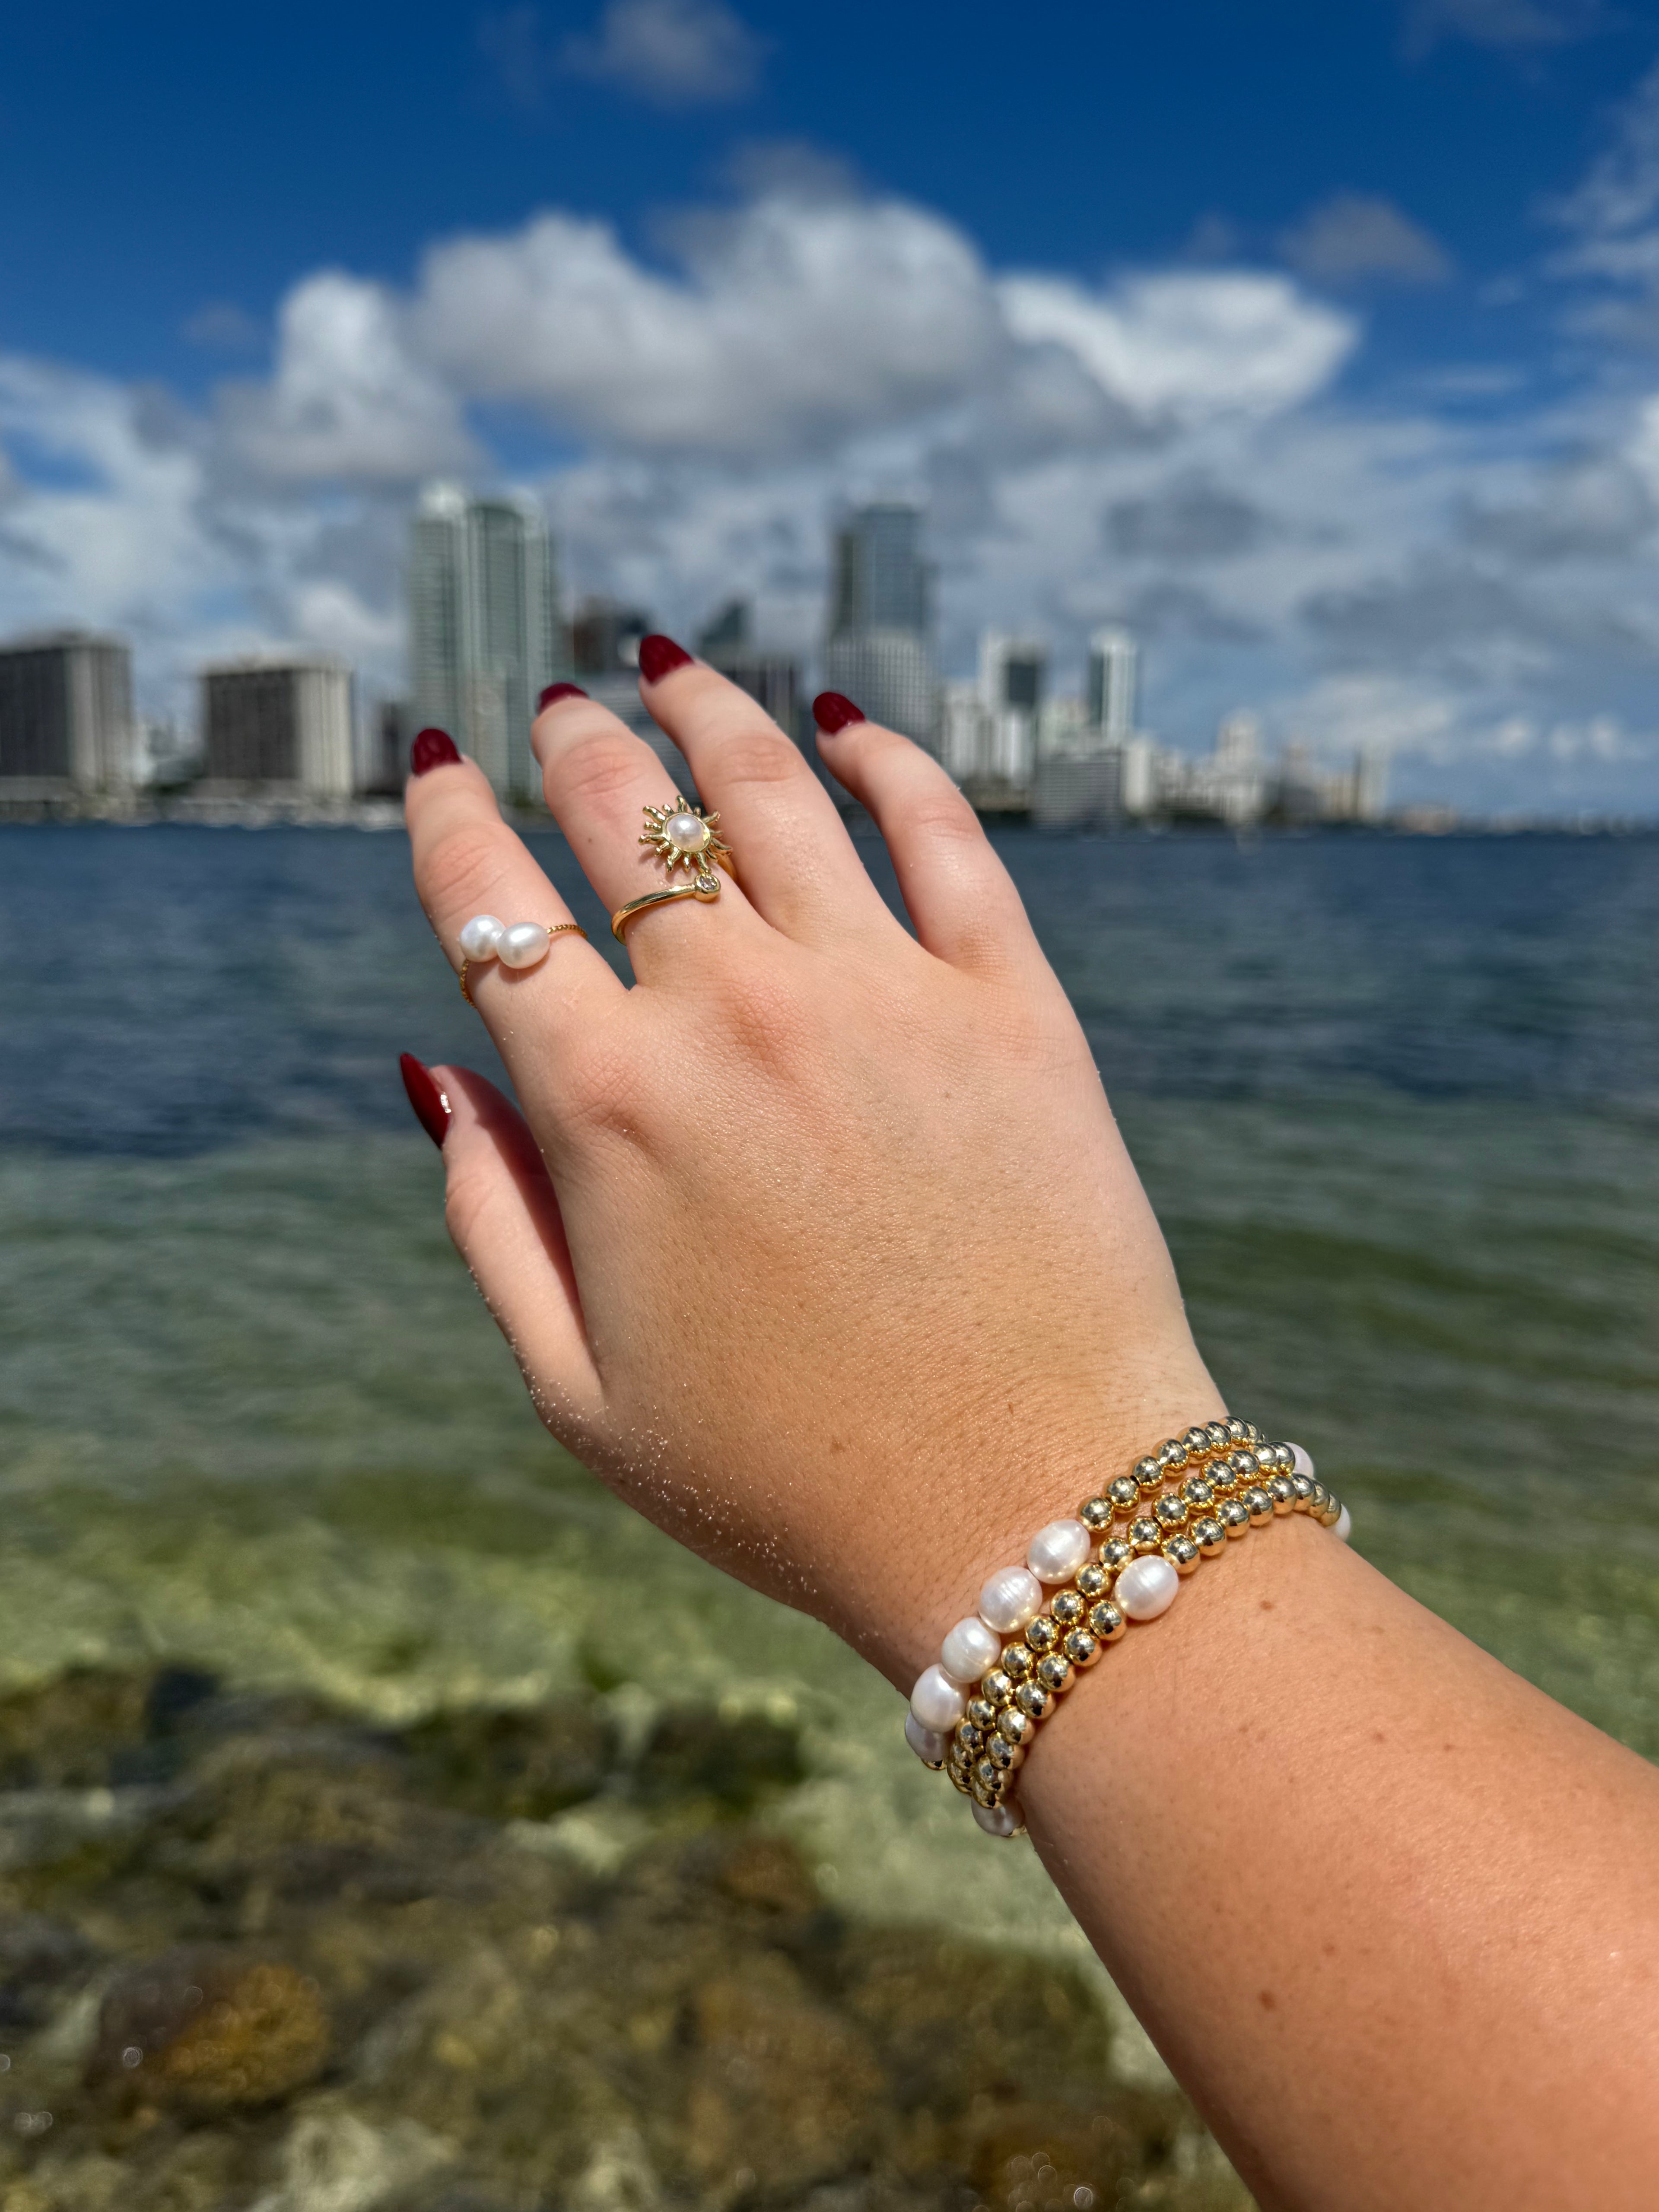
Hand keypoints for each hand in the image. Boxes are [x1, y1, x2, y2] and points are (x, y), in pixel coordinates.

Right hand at [405, 655, 1219, 1686]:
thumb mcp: (580, 1391)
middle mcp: (738, 1019)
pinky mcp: (1015, 1008)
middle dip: (573, 746)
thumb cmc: (790, 1480)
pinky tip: (849, 722)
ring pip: (773, 795)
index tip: (441, 769)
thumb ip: (491, 1219)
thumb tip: (433, 1069)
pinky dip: (888, 759)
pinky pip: (945, 837)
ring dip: (707, 715)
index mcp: (610, 1110)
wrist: (1027, 1511)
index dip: (452, 822)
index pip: (493, 910)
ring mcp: (887, 998)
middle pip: (627, 822)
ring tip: (671, 670)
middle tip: (559, 707)